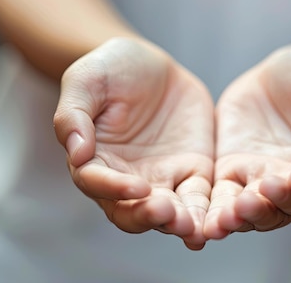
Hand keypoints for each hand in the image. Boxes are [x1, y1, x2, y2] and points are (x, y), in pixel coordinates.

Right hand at [54, 38, 213, 249]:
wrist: (152, 64)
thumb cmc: (110, 69)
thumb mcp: (86, 80)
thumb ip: (74, 114)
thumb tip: (76, 152)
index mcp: (94, 160)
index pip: (98, 184)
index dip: (115, 189)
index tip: (138, 187)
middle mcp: (125, 179)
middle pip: (132, 211)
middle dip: (149, 217)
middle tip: (168, 215)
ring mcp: (161, 179)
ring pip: (168, 212)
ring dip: (180, 223)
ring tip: (193, 227)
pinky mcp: (191, 172)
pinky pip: (200, 197)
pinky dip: (207, 213)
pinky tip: (217, 222)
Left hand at [204, 41, 290, 237]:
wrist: (285, 67)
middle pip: (288, 205)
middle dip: (269, 206)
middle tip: (250, 202)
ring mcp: (265, 179)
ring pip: (256, 210)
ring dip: (240, 218)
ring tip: (223, 220)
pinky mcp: (234, 172)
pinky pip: (224, 196)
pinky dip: (215, 211)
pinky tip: (204, 224)